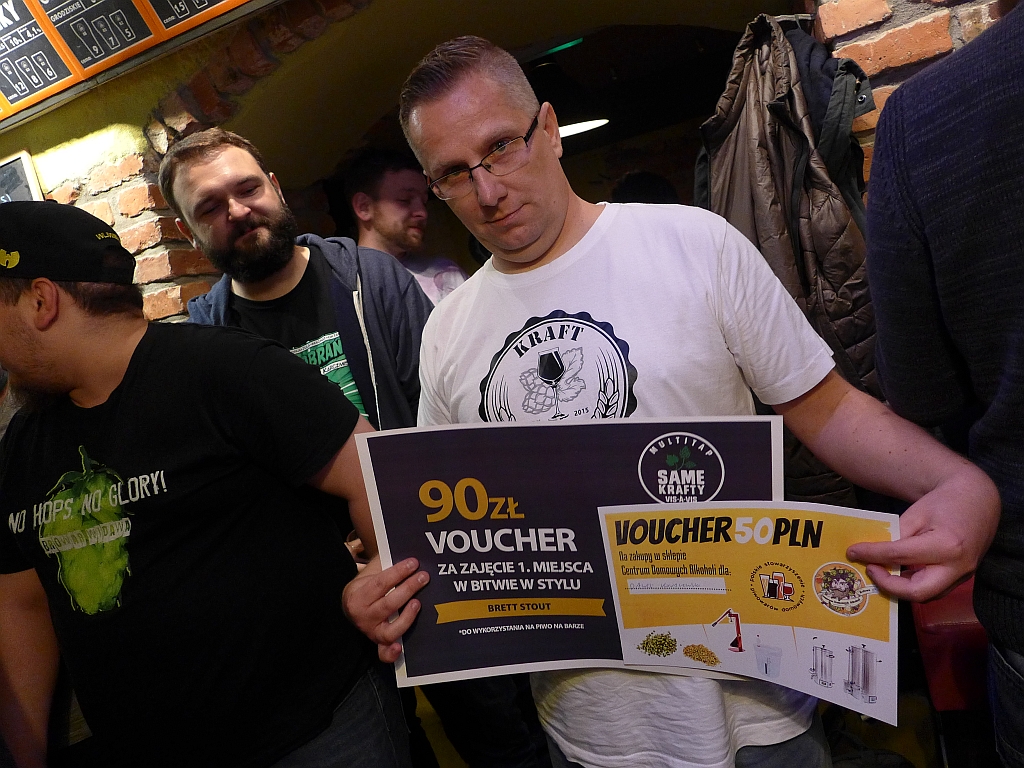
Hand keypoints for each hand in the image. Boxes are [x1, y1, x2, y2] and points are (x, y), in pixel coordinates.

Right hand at [343, 557, 429, 661]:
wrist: (352, 604)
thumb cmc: (368, 584)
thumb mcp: (372, 571)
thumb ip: (387, 564)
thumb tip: (412, 558)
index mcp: (357, 595)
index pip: (380, 583)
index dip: (399, 572)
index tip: (414, 563)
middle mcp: (362, 616)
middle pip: (388, 604)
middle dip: (408, 589)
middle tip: (423, 577)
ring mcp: (370, 632)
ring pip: (389, 631)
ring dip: (406, 618)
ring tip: (418, 603)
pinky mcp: (378, 643)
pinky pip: (383, 653)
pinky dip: (391, 653)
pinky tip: (400, 647)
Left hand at [847, 465, 999, 600]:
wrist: (978, 501)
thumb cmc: (945, 503)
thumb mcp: (916, 514)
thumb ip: (897, 536)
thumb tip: (872, 553)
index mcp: (946, 545)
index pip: (900, 555)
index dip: (872, 555)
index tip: (853, 552)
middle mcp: (957, 566)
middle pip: (917, 591)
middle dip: (888, 585)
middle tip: (870, 570)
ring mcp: (963, 575)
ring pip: (926, 595)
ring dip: (899, 588)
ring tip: (880, 571)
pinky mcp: (962, 578)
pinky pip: (934, 589)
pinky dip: (913, 585)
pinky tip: (897, 574)